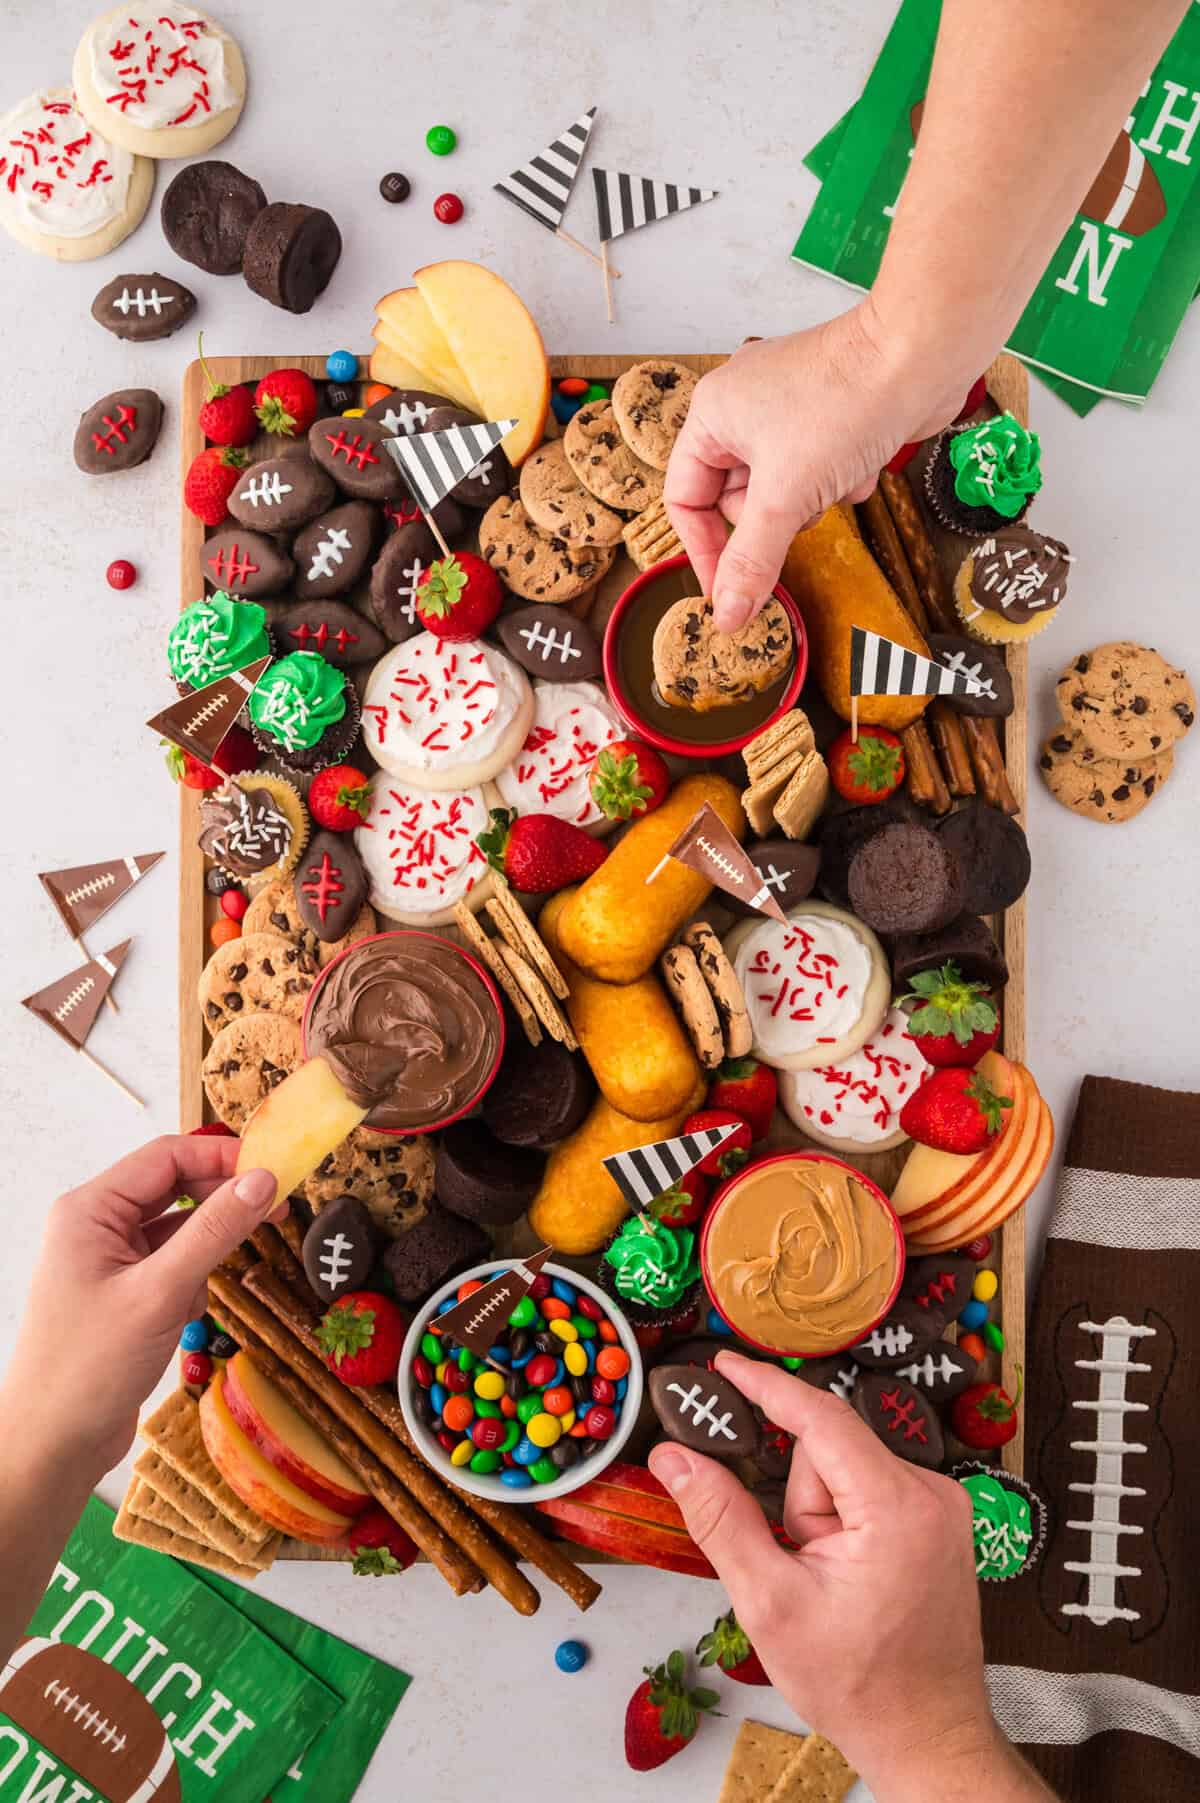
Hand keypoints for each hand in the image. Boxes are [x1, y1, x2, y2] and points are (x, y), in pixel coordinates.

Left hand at [4, 1137, 279, 1476]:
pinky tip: (184, 1315)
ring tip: (207, 1287)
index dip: (222, 1157)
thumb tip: (263, 1180)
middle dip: (220, 1203)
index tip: (275, 1170)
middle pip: (173, 1187)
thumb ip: (214, 1231)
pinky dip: (190, 1282)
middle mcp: (95, 1226)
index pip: (166, 1156)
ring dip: (203, 1251)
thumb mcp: (161, 1292)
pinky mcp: (121, 1292)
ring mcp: (107, 1260)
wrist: (51, 1445)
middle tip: (275, 1214)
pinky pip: (170, 1264)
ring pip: (176, 1228)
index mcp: (89, 1210)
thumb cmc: (90, 1367)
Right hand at [648, 1352, 1004, 1796]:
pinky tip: (846, 1574)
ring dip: (820, 1517)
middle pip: (830, 1452)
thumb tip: (674, 1457)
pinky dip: (844, 1521)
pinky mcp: (940, 1520)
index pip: (822, 1418)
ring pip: (846, 1473)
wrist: (926, 1736)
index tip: (721, 1362)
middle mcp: (931, 1493)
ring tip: (828, 1582)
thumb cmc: (857, 1684)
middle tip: (798, 1563)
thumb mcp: (770, 1603)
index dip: (767, 1385)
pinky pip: (869, 1491)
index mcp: (897, 1507)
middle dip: (798, 1502)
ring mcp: (942, 1506)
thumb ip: (720, 1519)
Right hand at [663, 300, 972, 631]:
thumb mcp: (786, 496)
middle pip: (736, 499)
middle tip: (801, 511)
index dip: (704, 550)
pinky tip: (864, 462)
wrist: (921, 353)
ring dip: (814, 499)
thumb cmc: (846, 402)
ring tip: (839, 477)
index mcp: (711, 415)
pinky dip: (841, 478)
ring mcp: (786, 406)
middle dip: (776, 516)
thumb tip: (726, 614)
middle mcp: (742, 406)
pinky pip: (817, 469)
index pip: (685, 499)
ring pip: (782, 489)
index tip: (729, 592)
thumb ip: (751, 560)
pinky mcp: (826, 411)